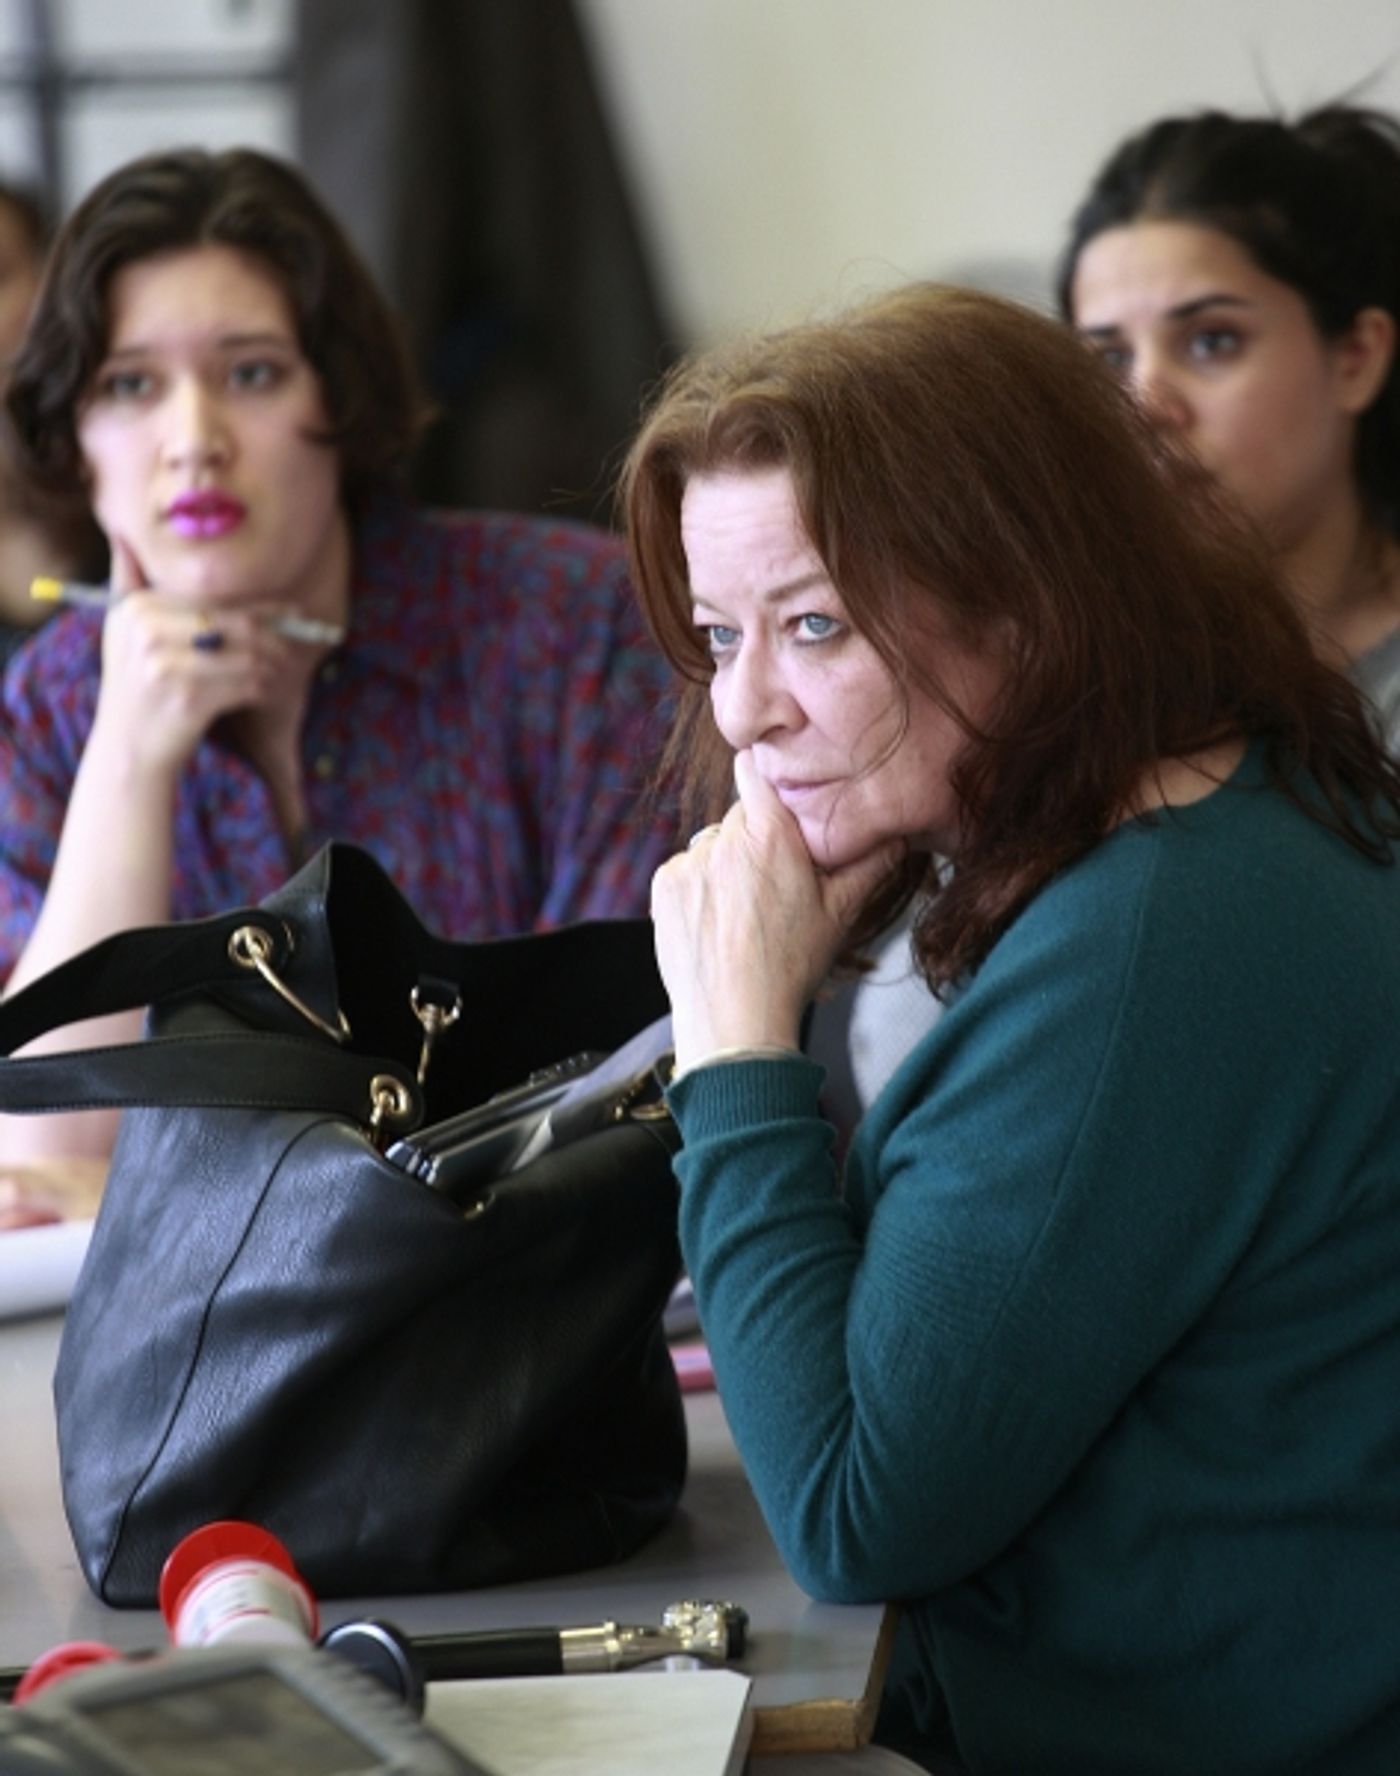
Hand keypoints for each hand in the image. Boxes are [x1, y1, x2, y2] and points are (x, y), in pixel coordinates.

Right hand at [90, 537, 299, 778]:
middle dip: (273, 633)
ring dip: (273, 664)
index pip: (212, 598)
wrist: (127, 750)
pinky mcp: (189, 699)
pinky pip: (246, 684)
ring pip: (246, 654)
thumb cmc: (132, 687)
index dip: (259, 604)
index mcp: (136, 608)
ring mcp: (167, 666)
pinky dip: (264, 688)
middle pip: (235, 621)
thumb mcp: (118, 631)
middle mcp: (147, 632)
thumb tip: (123, 535)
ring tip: (281, 669)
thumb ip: (127, 583)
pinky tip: (266, 692)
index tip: (291, 609)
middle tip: (294, 642)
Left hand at [651, 749, 903, 1073]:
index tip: (776, 798)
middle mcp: (725, 839)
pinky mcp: (664, 886)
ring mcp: (690, 862)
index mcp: (771, 835)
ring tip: (743, 912)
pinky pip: (685, 869)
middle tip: (773, 883)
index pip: (754, 769)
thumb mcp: (841, 914)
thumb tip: (900, 833)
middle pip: (740, 816)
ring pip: (712, 844)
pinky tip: (717, 922)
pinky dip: (698, 887)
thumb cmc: (792, 966)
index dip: (766, 779)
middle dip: (756, 837)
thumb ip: (871, 864)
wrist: (735, 1019)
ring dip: (725, 864)